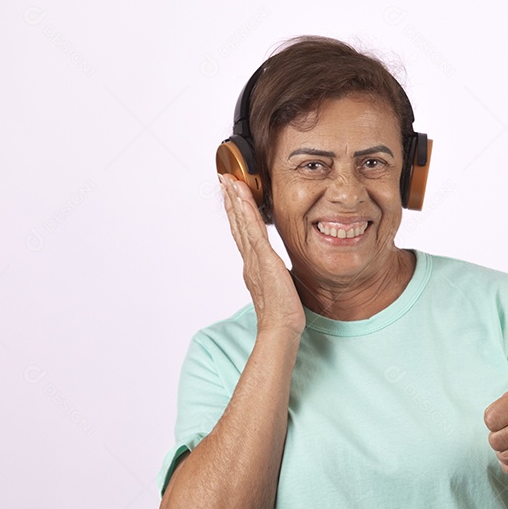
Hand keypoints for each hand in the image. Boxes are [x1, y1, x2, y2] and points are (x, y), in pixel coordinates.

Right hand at [220, 173, 304, 336]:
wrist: (280, 328)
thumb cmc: (283, 313)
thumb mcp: (280, 286)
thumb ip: (275, 274)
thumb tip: (280, 271)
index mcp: (253, 266)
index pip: (243, 233)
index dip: (237, 213)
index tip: (232, 196)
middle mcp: (250, 260)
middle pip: (237, 224)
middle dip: (231, 201)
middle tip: (224, 179)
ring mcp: (254, 259)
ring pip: (242, 223)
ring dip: (235, 200)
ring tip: (229, 180)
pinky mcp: (264, 259)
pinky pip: (252, 230)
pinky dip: (246, 212)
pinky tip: (242, 196)